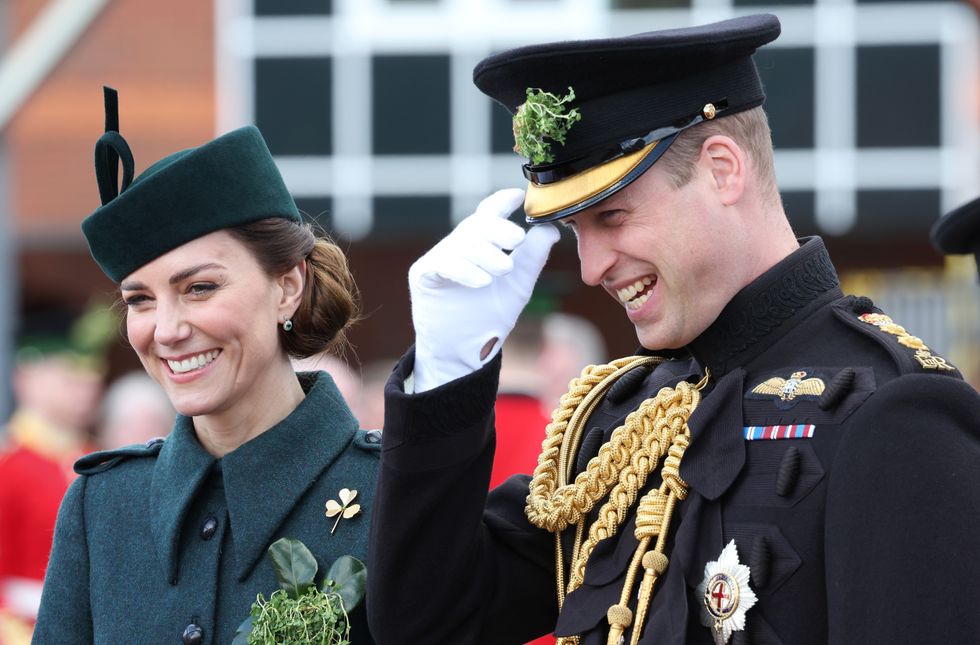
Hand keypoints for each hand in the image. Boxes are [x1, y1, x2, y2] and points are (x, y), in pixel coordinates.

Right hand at [409, 188, 559, 391]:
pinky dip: (464, 270)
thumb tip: (550, 229)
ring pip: (462, 243)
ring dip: (486, 254)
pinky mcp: (423, 274)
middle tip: (517, 239)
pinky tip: (482, 281)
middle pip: (477, 224)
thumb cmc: (488, 317)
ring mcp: (439, 258)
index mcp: (481, 244)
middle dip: (498, 228)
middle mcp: (459, 245)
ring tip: (504, 269)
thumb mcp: (518, 285)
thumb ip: (533, 257)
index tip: (517, 195)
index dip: (501, 201)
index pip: (489, 213)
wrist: (464, 352)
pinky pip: (443, 263)